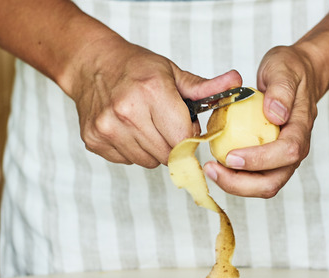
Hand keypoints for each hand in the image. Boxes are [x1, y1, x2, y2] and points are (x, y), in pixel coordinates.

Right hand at [68, 37, 241, 167]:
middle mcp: (127, 112)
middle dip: (173, 145)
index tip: (187, 129)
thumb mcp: (172, 72)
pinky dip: (132, 150)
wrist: (91, 64)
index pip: (184, 139)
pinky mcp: (94, 141)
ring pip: (148, 162)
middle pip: (167, 154)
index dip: (190, 138)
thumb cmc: (136, 68)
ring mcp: (108, 128)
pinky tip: (127, 129)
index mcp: (152, 92)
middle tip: (165, 125)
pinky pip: (128, 161)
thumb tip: (237, 83)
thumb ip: (205, 87)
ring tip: (145, 125)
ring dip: (153, 149)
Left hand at [202, 44, 320, 197]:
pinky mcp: (270, 160)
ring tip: (210, 169)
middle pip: (272, 182)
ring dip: (234, 184)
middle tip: (212, 170)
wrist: (298, 75)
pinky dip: (233, 176)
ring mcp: (282, 159)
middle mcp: (295, 150)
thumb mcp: (284, 69)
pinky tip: (215, 164)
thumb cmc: (291, 71)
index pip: (287, 152)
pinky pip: (252, 177)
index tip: (231, 156)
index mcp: (301, 129)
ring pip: (262, 186)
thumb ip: (281, 90)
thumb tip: (275, 114)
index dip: (259, 159)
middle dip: (241, 184)